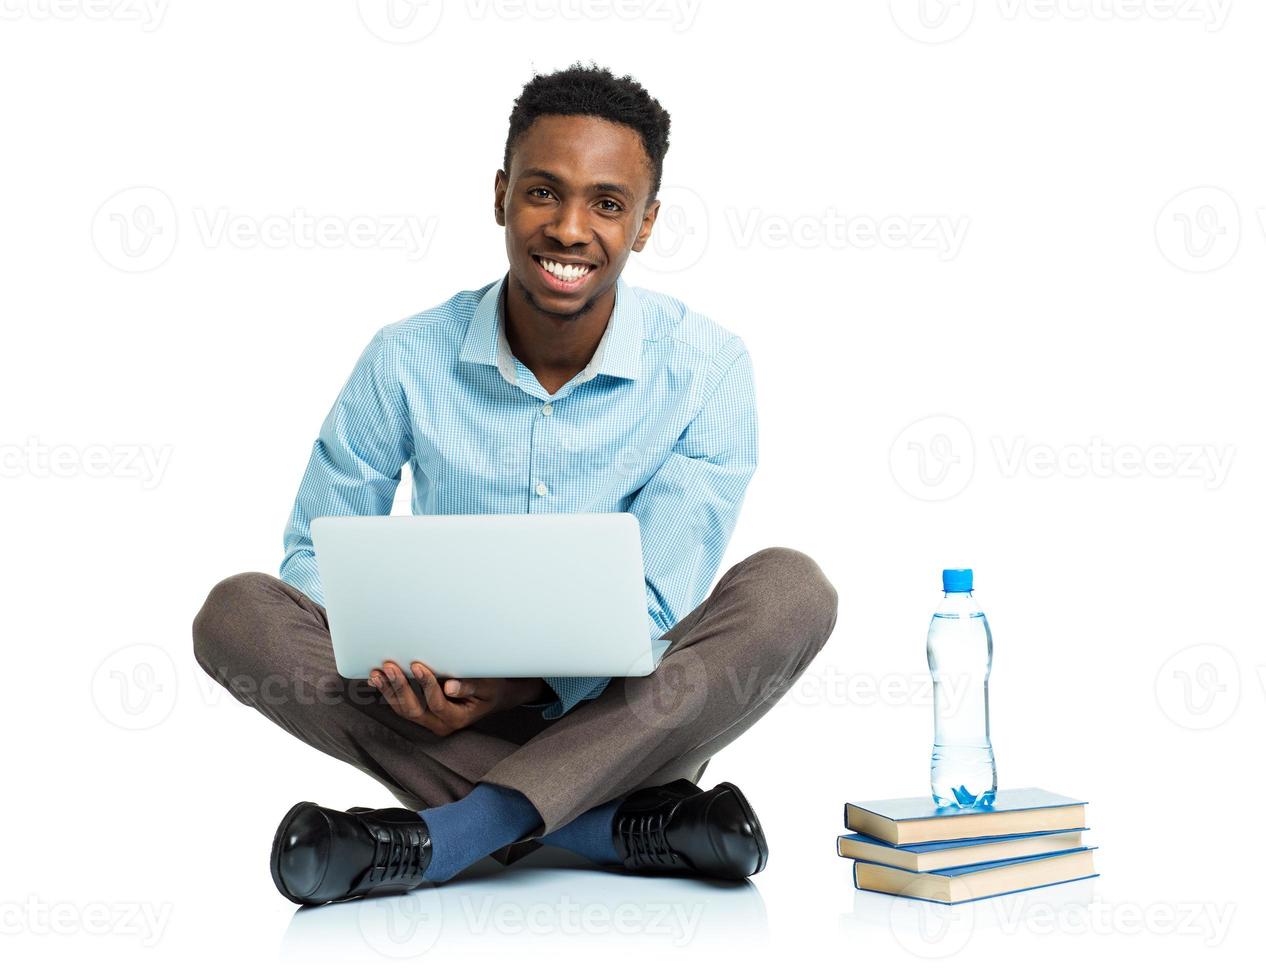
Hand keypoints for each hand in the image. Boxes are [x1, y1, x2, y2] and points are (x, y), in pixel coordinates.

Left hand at [369, 661, 547, 735]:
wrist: (493, 698)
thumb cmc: (492, 689)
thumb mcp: (487, 686)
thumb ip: (470, 686)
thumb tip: (450, 687)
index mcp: (458, 719)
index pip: (437, 704)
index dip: (426, 685)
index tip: (418, 665)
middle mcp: (441, 724)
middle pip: (414, 711)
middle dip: (400, 688)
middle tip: (390, 667)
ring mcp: (430, 721)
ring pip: (403, 710)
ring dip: (389, 691)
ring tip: (377, 673)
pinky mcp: (423, 714)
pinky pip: (402, 706)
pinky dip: (390, 692)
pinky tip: (379, 679)